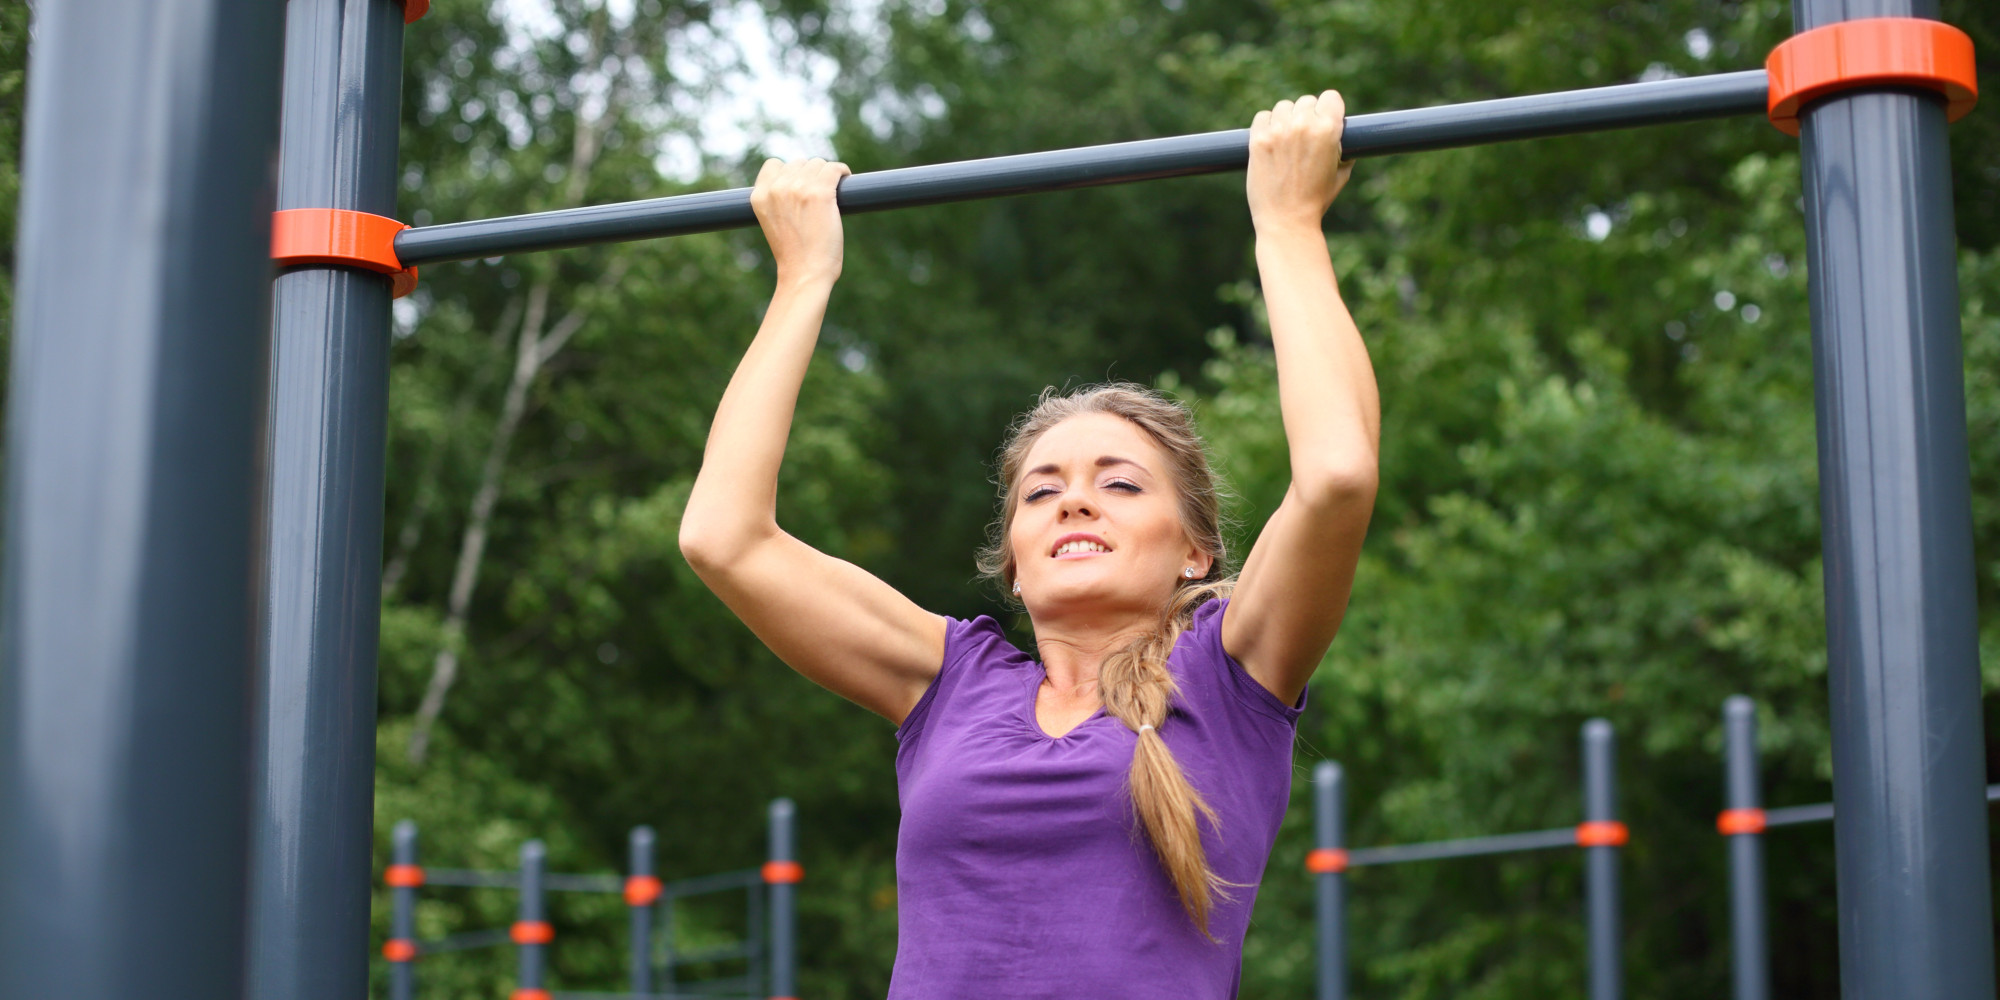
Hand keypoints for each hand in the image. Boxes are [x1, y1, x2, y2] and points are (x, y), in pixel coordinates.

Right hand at [751, 157, 851, 285]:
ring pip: (817, 164)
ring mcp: (798, 189)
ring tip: (832, 192)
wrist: (804, 274)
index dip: (790, 173)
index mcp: (760, 196)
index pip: (774, 165)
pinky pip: (834, 168)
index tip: (801, 186)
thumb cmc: (793, 254)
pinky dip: (841, 172)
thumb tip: (799, 178)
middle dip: (810, 176)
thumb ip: (778, 199)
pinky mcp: (821, 193)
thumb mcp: (773, 222)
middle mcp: (777, 189)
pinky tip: (845, 179)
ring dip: (826, 175)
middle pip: (799, 163)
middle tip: (819, 196)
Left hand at [1246, 91, 1351, 233]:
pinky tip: (1271, 141)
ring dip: (1286, 119)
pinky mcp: (1258, 140)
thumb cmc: (1316, 200)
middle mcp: (1303, 125)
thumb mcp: (1342, 173)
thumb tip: (1341, 135)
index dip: (1329, 109)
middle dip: (1307, 116)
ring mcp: (1278, 131)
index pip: (1330, 97)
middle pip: (1306, 101)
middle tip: (1304, 138)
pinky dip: (1267, 125)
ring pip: (1284, 107)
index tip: (1325, 120)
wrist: (1287, 221)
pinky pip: (1262, 117)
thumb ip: (1342, 148)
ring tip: (1287, 141)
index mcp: (1328, 130)